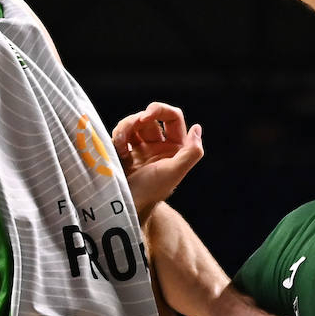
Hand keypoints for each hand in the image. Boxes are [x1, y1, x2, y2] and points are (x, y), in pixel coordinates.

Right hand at [111, 101, 203, 217]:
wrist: (124, 205)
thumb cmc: (151, 191)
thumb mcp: (173, 173)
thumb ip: (191, 153)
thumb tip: (197, 128)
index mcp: (175, 147)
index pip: (173, 117)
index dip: (161, 110)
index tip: (146, 115)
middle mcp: (159, 145)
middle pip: (150, 118)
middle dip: (138, 119)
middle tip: (131, 125)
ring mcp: (141, 147)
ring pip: (133, 124)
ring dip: (125, 128)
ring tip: (120, 143)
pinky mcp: (125, 151)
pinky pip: (121, 134)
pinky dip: (117, 138)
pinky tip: (117, 150)